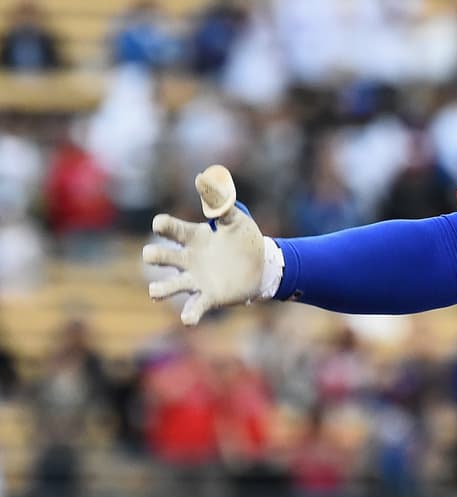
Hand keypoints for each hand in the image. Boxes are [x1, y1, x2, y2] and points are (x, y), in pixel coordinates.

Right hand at [142, 165, 265, 325]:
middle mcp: (188, 259)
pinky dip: (189, 314)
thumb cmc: (244, 240)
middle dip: (153, 255)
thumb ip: (220, 201)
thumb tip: (203, 176)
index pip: (170, 229)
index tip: (160, 224)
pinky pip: (194, 307)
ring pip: (168, 286)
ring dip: (160, 289)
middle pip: (160, 256)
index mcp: (193, 237)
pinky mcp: (208, 297)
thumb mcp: (235, 219)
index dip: (163, 225)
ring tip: (155, 291)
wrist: (262, 265)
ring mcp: (196, 279)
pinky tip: (187, 319)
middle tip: (153, 255)